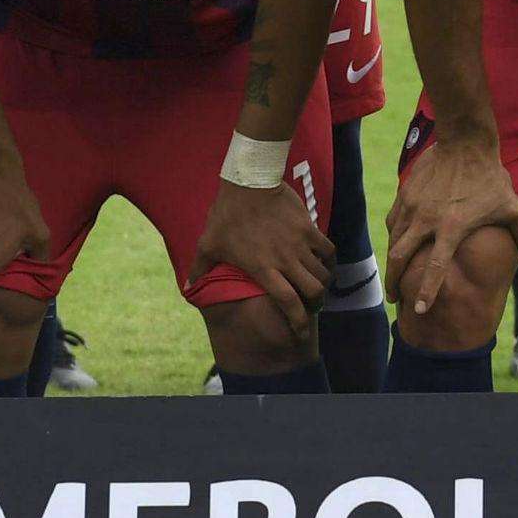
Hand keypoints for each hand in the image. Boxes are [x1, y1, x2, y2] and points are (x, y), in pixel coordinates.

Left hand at [196, 164, 328, 328]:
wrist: (249, 182)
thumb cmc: (226, 215)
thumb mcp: (208, 244)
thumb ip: (200, 269)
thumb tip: (187, 287)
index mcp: (262, 269)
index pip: (287, 303)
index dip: (297, 322)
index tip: (300, 335)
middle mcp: (285, 261)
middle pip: (313, 292)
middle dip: (315, 304)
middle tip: (312, 305)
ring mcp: (298, 244)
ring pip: (322, 273)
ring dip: (322, 283)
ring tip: (317, 284)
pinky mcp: (308, 229)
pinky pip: (328, 250)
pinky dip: (329, 260)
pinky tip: (325, 261)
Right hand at [382, 126, 517, 320]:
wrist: (465, 141)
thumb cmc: (490, 175)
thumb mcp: (510, 205)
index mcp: (451, 228)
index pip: (435, 267)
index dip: (427, 291)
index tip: (420, 310)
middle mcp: (427, 220)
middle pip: (400, 257)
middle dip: (395, 281)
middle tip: (395, 298)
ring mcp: (413, 206)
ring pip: (394, 240)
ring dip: (392, 261)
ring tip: (393, 274)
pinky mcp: (405, 193)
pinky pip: (394, 221)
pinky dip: (394, 235)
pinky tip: (396, 242)